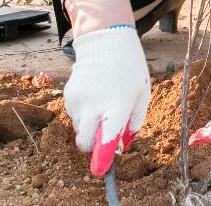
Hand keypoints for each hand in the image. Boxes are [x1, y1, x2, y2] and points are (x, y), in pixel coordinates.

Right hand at [62, 26, 149, 175]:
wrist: (106, 41)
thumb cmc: (129, 69)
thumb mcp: (141, 94)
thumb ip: (135, 121)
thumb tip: (122, 144)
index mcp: (118, 104)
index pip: (107, 139)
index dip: (103, 158)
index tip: (101, 169)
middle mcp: (95, 104)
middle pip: (84, 142)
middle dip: (91, 147)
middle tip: (101, 138)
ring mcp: (79, 100)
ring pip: (79, 128)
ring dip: (89, 125)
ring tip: (102, 103)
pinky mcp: (69, 95)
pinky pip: (74, 115)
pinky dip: (83, 113)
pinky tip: (93, 95)